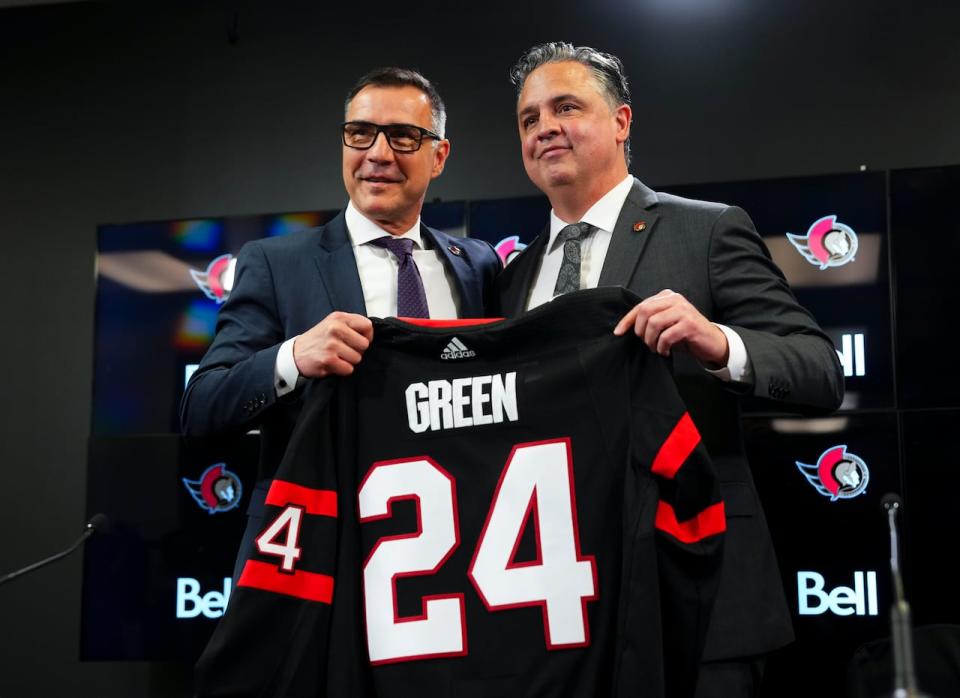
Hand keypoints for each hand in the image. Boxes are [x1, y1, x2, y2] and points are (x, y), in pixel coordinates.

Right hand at [293, 312, 373, 377]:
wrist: (296, 353)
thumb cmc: (319, 339)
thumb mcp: (333, 324)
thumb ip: (351, 325)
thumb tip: (370, 335)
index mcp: (339, 318)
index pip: (367, 326)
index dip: (367, 336)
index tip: (357, 341)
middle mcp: (335, 328)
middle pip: (364, 344)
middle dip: (357, 351)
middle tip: (344, 350)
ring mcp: (331, 344)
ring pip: (357, 358)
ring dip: (349, 361)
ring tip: (336, 357)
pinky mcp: (328, 359)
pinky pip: (348, 369)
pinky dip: (342, 370)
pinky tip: (332, 364)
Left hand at [613, 289, 728, 366]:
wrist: (711, 342)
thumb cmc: (685, 334)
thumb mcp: (666, 323)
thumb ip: (650, 320)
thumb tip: (625, 328)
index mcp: (667, 296)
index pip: (641, 306)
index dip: (626, 320)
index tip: (618, 332)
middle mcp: (675, 299)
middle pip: (645, 312)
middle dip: (640, 331)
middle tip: (646, 343)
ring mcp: (684, 310)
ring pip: (654, 323)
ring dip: (651, 340)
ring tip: (655, 348)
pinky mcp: (690, 324)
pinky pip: (666, 336)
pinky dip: (662, 347)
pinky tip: (665, 351)